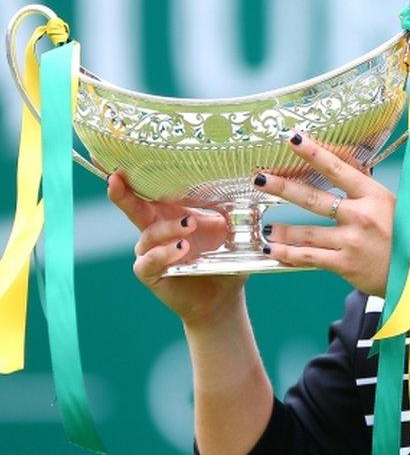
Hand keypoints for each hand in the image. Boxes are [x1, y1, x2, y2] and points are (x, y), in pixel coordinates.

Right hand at [107, 172, 242, 326]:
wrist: (223, 294)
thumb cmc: (222, 258)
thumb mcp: (229, 228)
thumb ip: (230, 207)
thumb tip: (247, 182)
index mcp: (171, 214)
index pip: (150, 191)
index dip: (133, 176)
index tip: (120, 160)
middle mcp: (155, 230)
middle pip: (133, 208)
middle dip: (123, 193)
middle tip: (116, 179)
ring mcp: (150, 252)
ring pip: (148, 235)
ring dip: (167, 227)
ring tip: (189, 225)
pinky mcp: (150, 273)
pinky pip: (148, 261)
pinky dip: (163, 254)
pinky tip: (180, 248)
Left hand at [254, 133, 394, 295]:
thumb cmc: (405, 234)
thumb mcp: (389, 202)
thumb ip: (363, 183)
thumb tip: (339, 156)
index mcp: (374, 195)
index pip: (339, 169)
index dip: (315, 153)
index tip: (294, 138)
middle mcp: (362, 216)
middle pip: (314, 199)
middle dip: (283, 187)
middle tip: (260, 179)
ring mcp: (352, 241)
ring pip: (306, 232)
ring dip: (282, 229)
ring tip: (266, 227)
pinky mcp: (345, 264)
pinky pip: (309, 257)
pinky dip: (288, 253)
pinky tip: (273, 250)